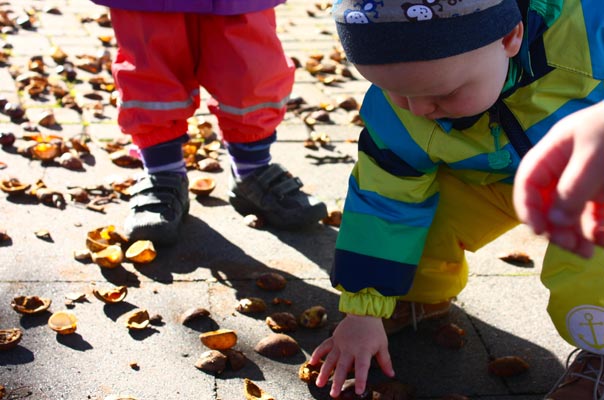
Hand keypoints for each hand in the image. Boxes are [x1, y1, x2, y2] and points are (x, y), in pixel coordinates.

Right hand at [309, 314, 394, 397]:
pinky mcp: (334, 338)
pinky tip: (312, 363)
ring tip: (320, 384)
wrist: (363, 312)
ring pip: (330, 359)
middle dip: (337, 381)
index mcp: (363, 350)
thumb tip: (391, 374)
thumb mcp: (382, 345)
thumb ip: (385, 361)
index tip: (359, 391)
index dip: (361, 379)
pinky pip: (324, 347)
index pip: (362, 368)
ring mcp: (340, 343)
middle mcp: (349, 348)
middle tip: (333, 394)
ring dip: (324, 372)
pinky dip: (317, 354)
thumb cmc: (374, 330)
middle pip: (342, 367)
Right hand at [514, 101, 603, 256]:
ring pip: (570, 216)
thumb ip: (573, 188)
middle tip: (569, 245)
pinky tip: (601, 239)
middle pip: (547, 204)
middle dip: (555, 228)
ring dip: (575, 236)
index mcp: (553, 153)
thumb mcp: (594, 156)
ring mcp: (586, 183)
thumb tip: (554, 220)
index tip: (538, 231)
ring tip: (586, 252)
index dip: (527, 207)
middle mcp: (565, 170)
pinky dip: (596, 231)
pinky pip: (593, 218)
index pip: (527, 182)